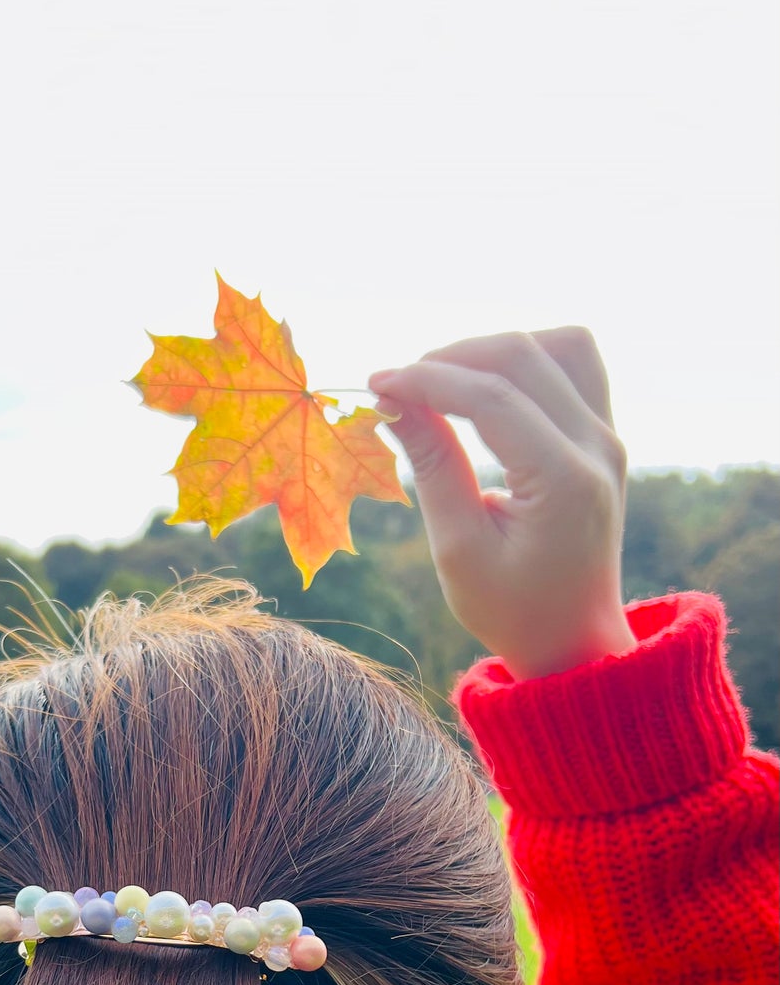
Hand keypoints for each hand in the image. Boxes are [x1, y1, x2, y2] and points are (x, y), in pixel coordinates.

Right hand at [368, 328, 632, 679]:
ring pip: (561, 345)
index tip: (375, 385)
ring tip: (444, 381)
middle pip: (526, 357)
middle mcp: (598, 448)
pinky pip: (575, 366)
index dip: (427, 380)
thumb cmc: (510, 609)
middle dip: (453, 357)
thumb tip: (393, 401)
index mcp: (564, 482)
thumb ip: (432, 467)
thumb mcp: (458, 548)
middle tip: (400, 384)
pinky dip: (528, 362)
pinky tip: (485, 387)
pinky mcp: (605, 436)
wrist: (574, 640)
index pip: (493, 398)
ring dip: (496, 350)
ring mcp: (609, 438)